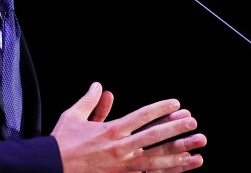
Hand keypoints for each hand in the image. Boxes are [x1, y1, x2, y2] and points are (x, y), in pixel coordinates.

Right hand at [50, 82, 206, 172]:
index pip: (142, 116)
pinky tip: (183, 166)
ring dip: (180, 152)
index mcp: (110, 130)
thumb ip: (90, 101)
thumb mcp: (74, 116)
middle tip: (194, 123)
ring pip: (158, 159)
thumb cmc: (62, 142)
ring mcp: (124, 165)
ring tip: (198, 149)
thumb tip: (98, 86)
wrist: (53, 167)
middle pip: (155, 137)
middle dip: (176, 129)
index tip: (176, 104)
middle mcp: (121, 147)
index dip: (161, 109)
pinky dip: (170, 170)